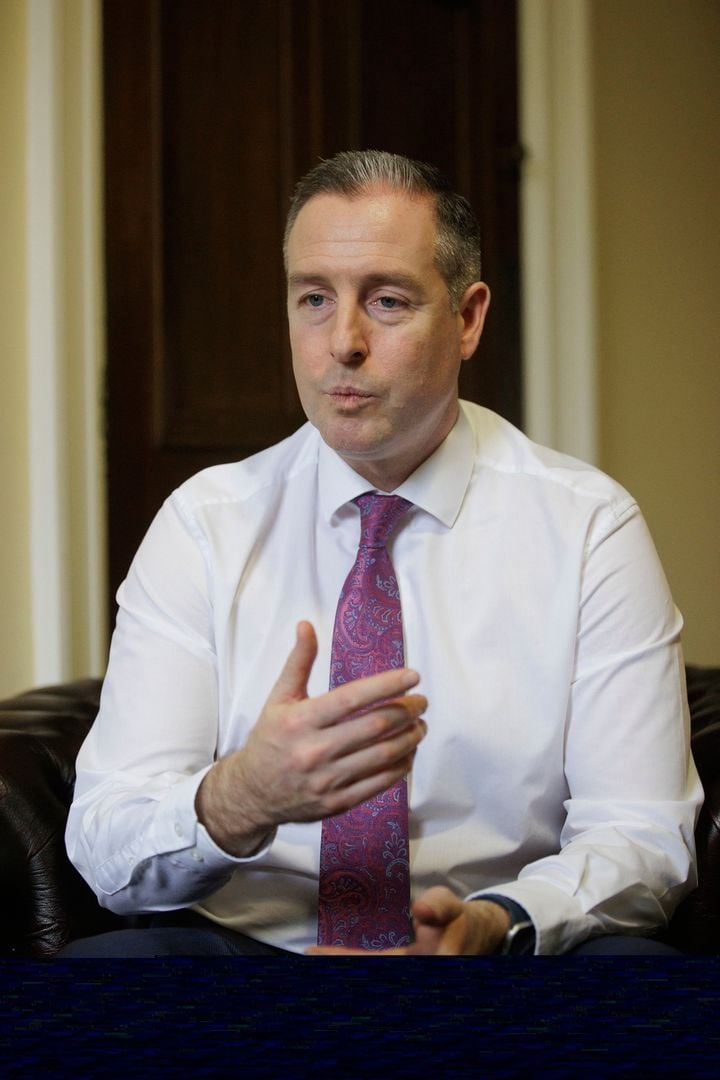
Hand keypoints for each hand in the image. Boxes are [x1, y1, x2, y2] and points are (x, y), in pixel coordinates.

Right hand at [196, 621, 426, 855]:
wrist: (252, 793)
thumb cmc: (270, 738)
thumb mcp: (279, 698)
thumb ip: (298, 662)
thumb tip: (307, 625)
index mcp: (301, 721)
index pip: (352, 698)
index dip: (386, 685)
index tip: (412, 676)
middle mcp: (315, 751)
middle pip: (374, 726)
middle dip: (406, 711)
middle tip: (422, 701)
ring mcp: (327, 780)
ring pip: (382, 756)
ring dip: (409, 738)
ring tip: (420, 725)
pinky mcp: (337, 804)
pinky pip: (378, 784)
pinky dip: (400, 767)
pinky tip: (408, 753)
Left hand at [307, 887, 509, 955]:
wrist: (479, 937)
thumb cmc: (461, 921)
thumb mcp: (453, 907)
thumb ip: (439, 907)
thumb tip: (420, 911)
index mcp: (420, 963)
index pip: (374, 963)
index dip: (344, 959)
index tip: (314, 952)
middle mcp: (409, 973)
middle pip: (366, 973)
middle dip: (337, 965)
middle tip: (307, 954)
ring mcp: (407, 973)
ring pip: (368, 973)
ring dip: (346, 964)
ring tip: (315, 956)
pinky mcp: (403, 969)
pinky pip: (374, 967)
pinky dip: (355, 962)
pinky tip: (336, 957)